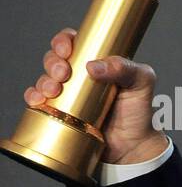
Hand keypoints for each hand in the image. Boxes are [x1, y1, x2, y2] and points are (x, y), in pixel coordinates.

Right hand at [23, 27, 166, 163]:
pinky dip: (34, 98)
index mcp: (97, 61)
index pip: (74, 43)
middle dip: (53, 63)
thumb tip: (93, 66)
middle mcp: (79, 76)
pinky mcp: (60, 112)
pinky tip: (39, 101)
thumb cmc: (139, 110)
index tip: (67, 51)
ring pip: (45, 79)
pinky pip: (39, 101)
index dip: (64, 41)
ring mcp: (68, 94)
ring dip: (44, 81)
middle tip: (63, 74)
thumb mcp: (142, 81)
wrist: (134, 145)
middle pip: (55, 59)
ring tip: (54, 90)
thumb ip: (125, 68)